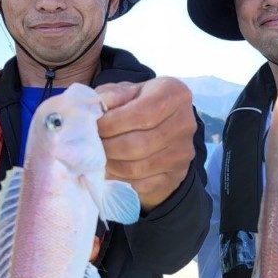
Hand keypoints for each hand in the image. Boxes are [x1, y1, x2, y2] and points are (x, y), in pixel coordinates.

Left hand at [94, 77, 195, 211]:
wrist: (162, 128)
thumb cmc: (138, 105)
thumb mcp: (125, 92)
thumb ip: (111, 95)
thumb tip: (97, 108)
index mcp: (174, 94)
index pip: (142, 113)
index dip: (113, 123)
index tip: (94, 127)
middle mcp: (185, 123)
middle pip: (140, 144)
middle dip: (109, 147)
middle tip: (91, 147)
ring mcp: (183, 153)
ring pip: (139, 167)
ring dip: (112, 165)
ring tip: (97, 158)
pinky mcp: (176, 176)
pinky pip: (143, 184)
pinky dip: (121, 180)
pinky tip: (110, 171)